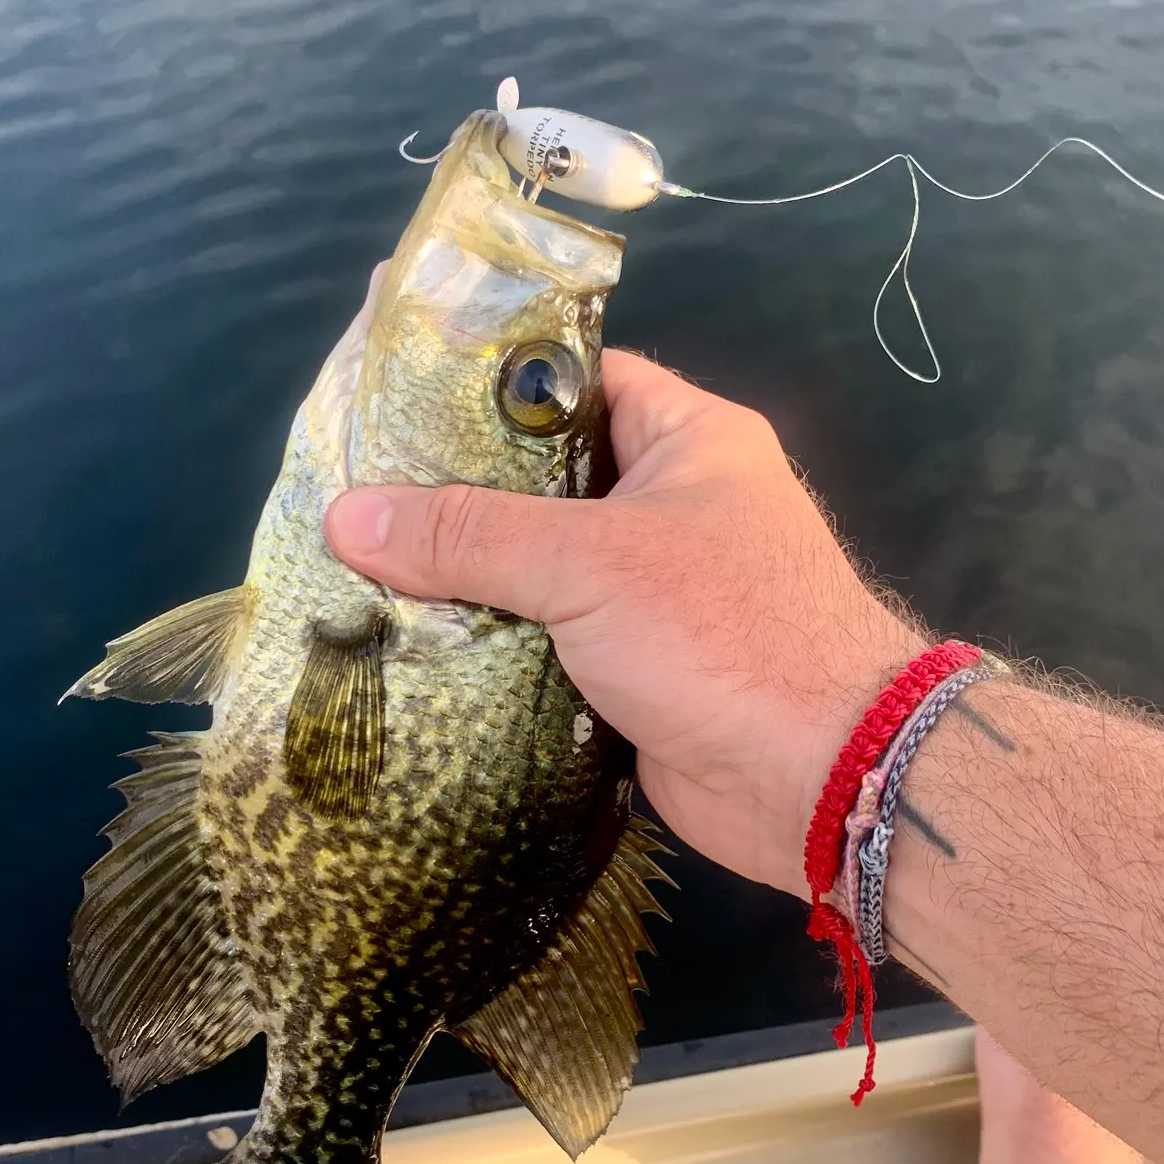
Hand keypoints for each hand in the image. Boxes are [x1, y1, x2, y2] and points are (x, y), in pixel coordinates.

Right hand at [325, 350, 924, 895]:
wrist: (820, 783)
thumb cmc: (722, 633)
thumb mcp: (590, 562)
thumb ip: (469, 535)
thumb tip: (344, 513)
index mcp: (687, 438)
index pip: (578, 380)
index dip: (492, 384)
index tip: (400, 394)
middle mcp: (670, 503)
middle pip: (545, 479)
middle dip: (457, 490)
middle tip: (355, 485)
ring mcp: (651, 590)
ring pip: (537, 565)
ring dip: (463, 575)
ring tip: (355, 561)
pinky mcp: (631, 666)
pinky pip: (543, 636)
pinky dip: (487, 641)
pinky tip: (404, 640)